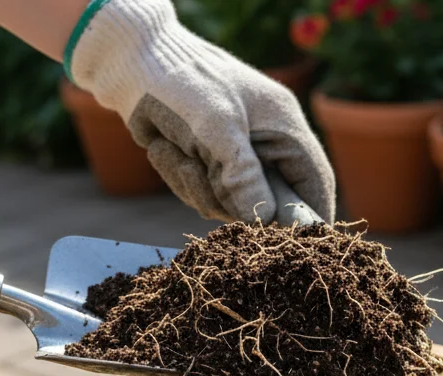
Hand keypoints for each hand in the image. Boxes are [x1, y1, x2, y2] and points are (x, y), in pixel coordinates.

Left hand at [66, 0, 334, 223]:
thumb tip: (266, 220)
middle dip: (229, 198)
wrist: (128, 62)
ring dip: (196, 186)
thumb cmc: (181, 82)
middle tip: (200, 173)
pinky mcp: (207, 160)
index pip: (315, 182)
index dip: (310, 217)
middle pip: (268, 201)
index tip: (292, 246)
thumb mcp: (215, 126)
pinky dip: (180, 178)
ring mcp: (235, 153)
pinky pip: (203, 192)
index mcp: (284, 126)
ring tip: (175, 150)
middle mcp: (265, 142)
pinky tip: (163, 148)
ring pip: (229, 202)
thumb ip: (243, 174)